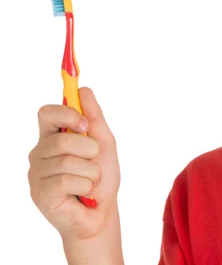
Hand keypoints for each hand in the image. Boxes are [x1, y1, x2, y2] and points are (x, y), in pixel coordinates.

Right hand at [28, 87, 120, 241]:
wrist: (101, 213)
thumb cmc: (101, 178)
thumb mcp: (103, 142)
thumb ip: (94, 117)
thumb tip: (83, 89)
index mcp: (53, 137)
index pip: (46, 113)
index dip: (66, 113)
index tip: (85, 124)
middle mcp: (40, 153)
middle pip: (62, 138)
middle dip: (89, 150)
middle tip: (94, 162)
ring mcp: (36, 174)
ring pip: (68, 160)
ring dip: (92, 171)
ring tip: (90, 181)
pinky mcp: (40, 193)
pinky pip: (68, 180)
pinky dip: (87, 185)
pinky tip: (83, 193)